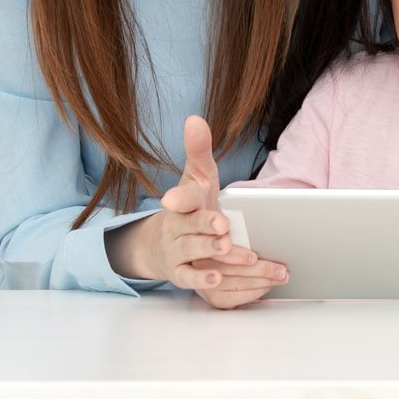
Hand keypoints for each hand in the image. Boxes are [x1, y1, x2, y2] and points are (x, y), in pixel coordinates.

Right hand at [107, 116, 286, 307]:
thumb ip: (199, 151)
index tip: (174, 198)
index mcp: (183, 201)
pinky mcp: (181, 273)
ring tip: (234, 250)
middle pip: (189, 226)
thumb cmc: (192, 205)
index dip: (179, 197)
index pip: (182, 196)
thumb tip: (195, 119)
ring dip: (213, 253)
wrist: (164, 242)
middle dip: (204, 226)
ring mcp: (177, 251)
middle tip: (223, 227)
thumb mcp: (197, 177)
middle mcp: (176, 226)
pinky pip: (190, 278)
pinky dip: (202, 280)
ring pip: (193, 253)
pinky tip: (217, 278)